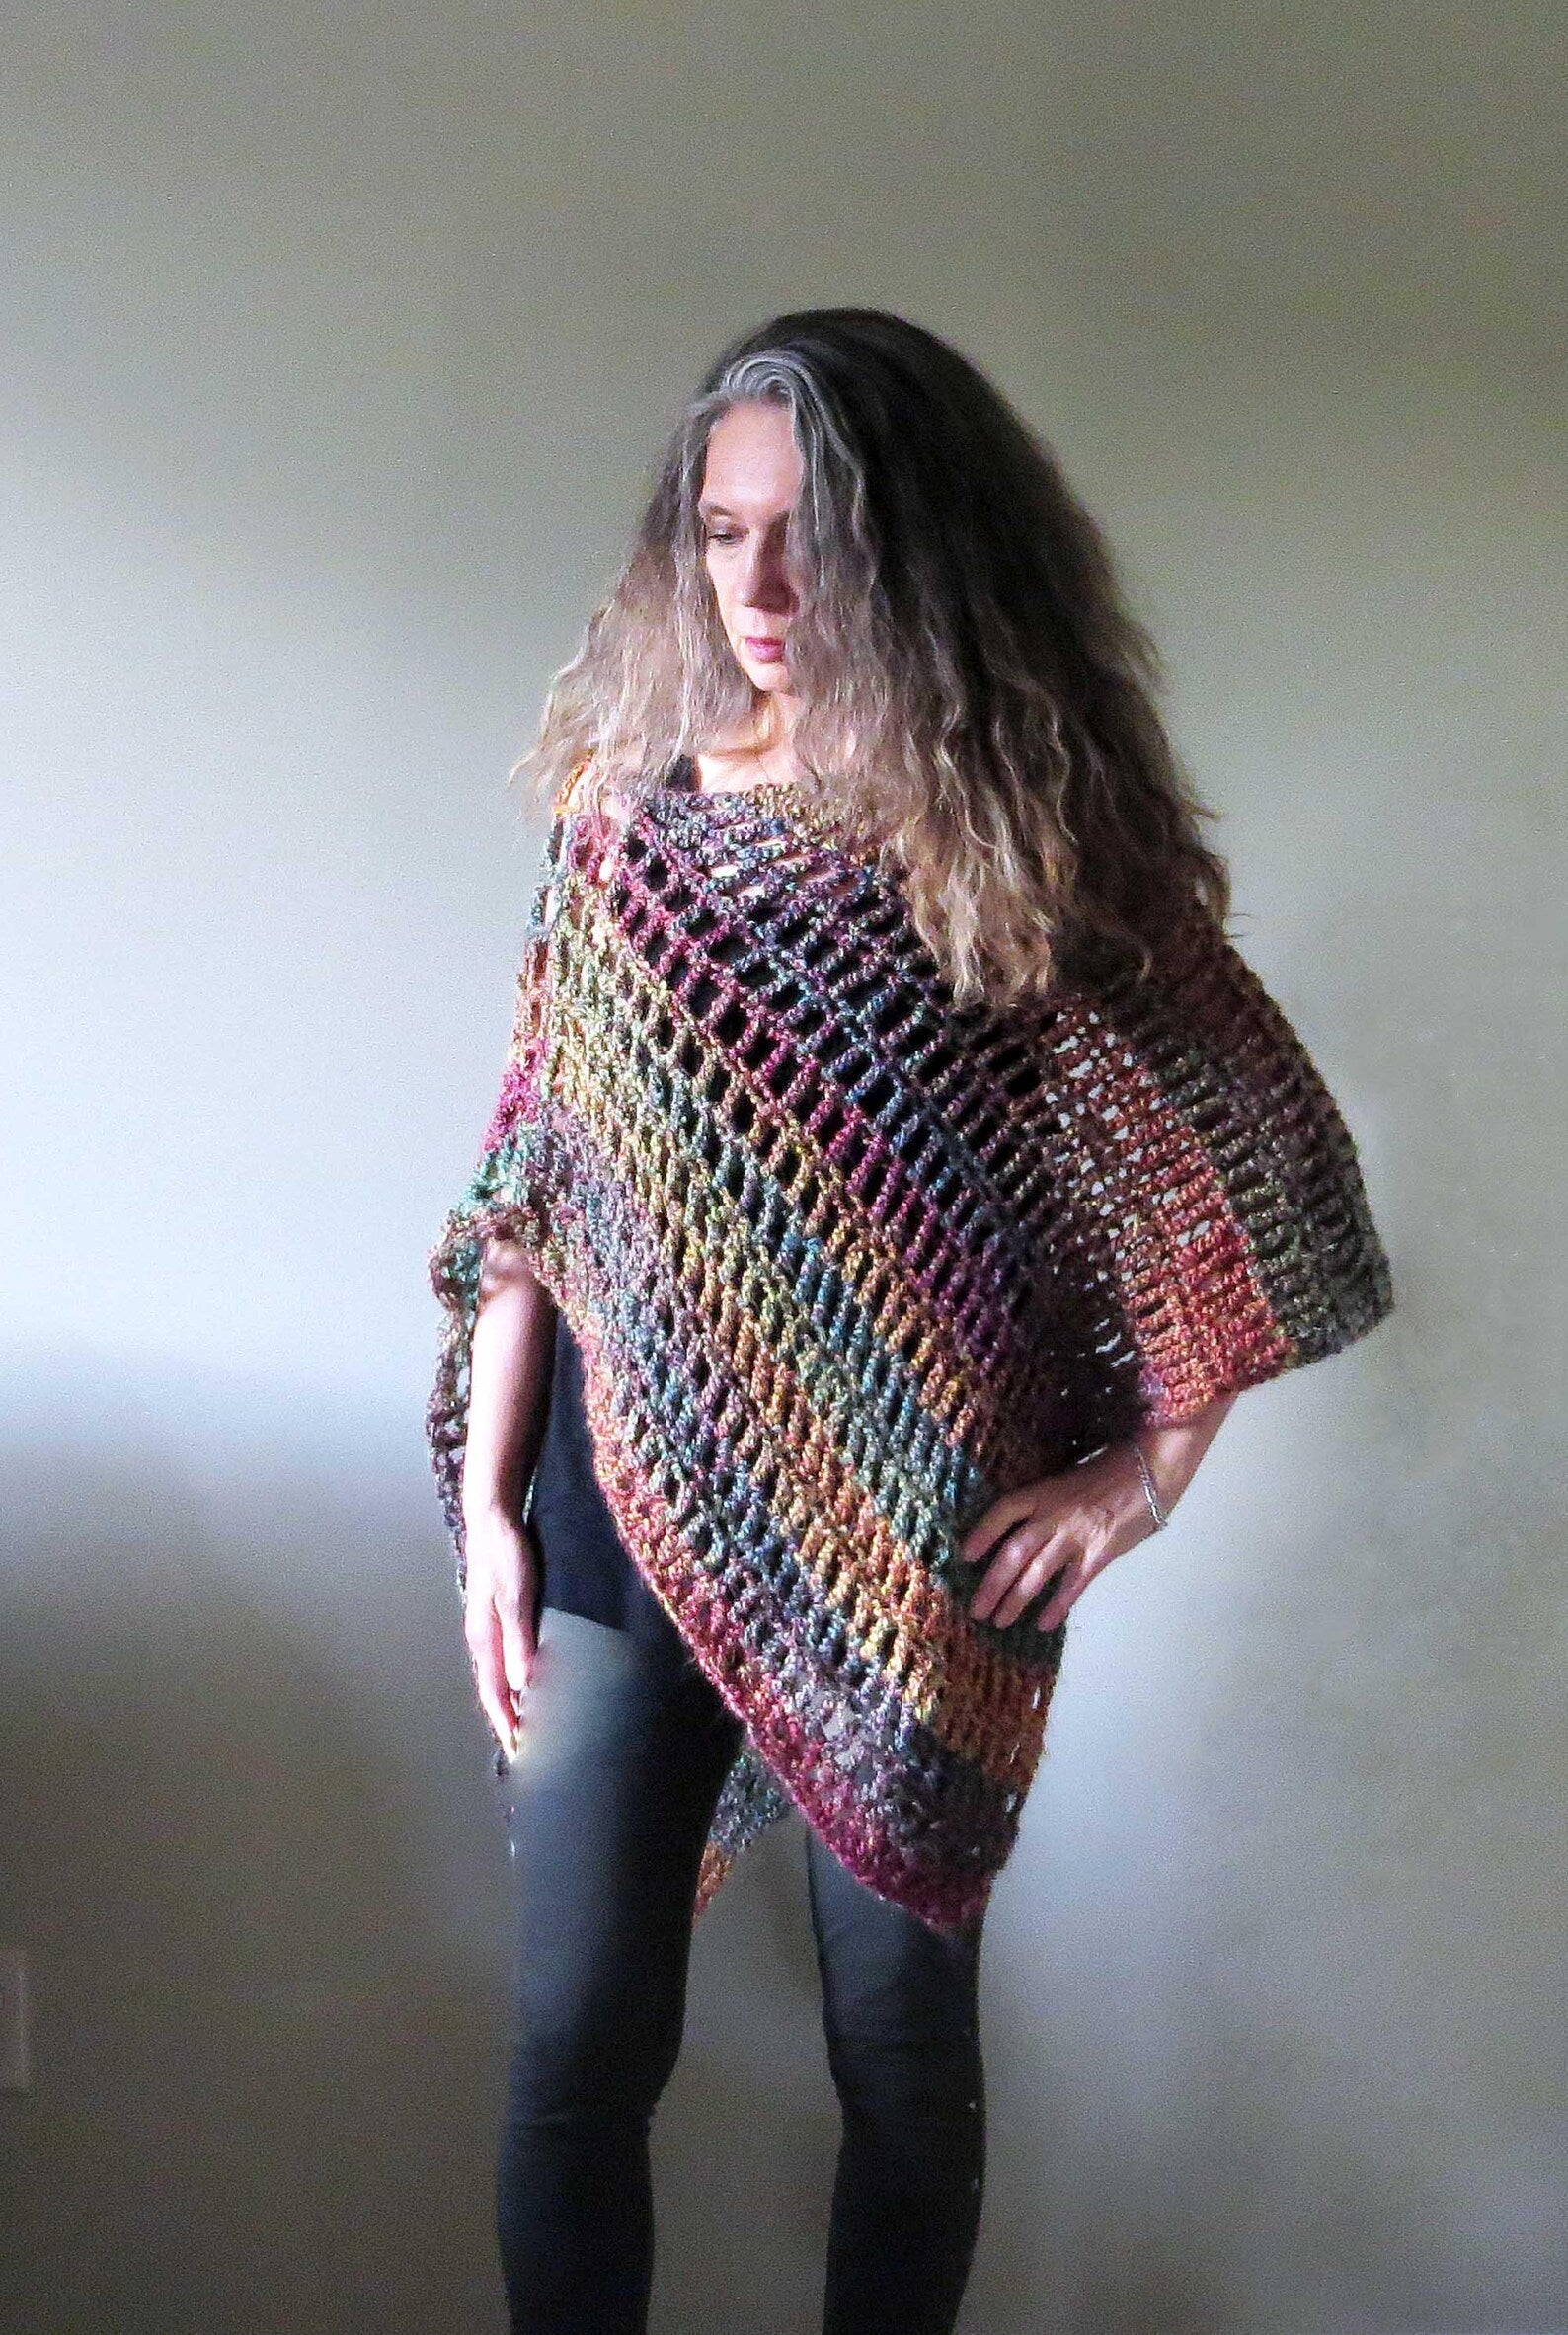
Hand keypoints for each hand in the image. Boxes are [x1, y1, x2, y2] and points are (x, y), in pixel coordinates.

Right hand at [462, 1503, 539, 1754]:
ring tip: (528, 1725)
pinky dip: (513, 1680)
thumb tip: (523, 1686)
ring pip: (498, 1676)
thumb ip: (520, 1639)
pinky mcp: (497, 1614)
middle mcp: (482, 1639)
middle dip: (507, 1721)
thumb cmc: (506, 1555)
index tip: (520, 1754)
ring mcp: (488, 1627)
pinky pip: (503, 1659)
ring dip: (510, 1703)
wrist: (493, 1517)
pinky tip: (527, 1682)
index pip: (495, 1695)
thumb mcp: (516, 1596)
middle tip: (526, 1752)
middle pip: (494, 1691)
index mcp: (484, 1639)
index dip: (507, 1724)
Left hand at [957, 1445, 1157, 1630]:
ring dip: (1015, 1600)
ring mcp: (1076, 1536)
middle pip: (1013, 1552)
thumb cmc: (1109, 1470)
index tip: (965, 1556)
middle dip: (992, 1584)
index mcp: (1043, 1491)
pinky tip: (1043, 1624)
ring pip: (1037, 1573)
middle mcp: (1053, 1515)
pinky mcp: (1099, 1554)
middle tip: (975, 1610)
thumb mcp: (1067, 1478)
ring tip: (999, 1621)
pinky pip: (1072, 1585)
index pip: (1003, 1511)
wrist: (1150, 1471)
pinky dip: (1057, 1606)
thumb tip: (1020, 1530)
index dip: (982, 1533)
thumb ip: (1045, 1503)